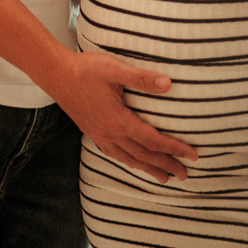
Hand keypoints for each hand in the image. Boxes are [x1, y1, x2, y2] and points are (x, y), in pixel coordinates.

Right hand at [49, 51, 197, 182]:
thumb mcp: (114, 69)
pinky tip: (131, 162)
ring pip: (128, 159)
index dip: (174, 149)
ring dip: (148, 169)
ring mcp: (98, 134)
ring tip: (163, 178)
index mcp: (117, 120)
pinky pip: (113, 154)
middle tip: (185, 174)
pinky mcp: (91, 131)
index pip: (152, 140)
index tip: (192, 155)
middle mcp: (109, 133)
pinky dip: (127, 162)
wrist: (54, 73)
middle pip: (143, 156)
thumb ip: (141, 78)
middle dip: (166, 166)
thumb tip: (168, 84)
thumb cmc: (84, 69)